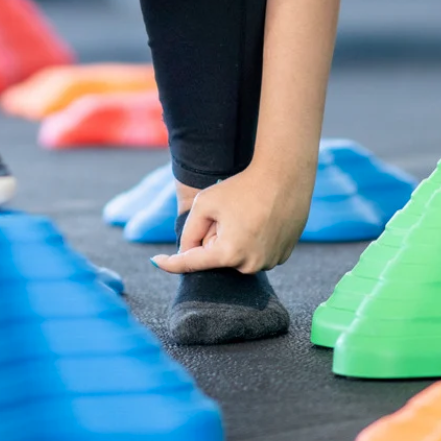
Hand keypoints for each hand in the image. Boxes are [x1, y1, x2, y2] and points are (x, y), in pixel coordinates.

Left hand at [152, 163, 310, 275]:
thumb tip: (186, 252)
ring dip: (235, 240)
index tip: (155, 261)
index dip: (170, 263)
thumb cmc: (242, 186)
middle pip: (218, 257)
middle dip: (214, 239)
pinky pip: (257, 253)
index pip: (191, 263)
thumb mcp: (205, 203)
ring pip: (238, 256)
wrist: (284, 175)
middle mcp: (250, 265)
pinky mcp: (283, 255)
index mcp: (228, 253)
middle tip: (226, 213)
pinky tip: (260, 218)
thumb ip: (190, 230)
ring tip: (247, 214)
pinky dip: (253, 240)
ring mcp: (270, 262)